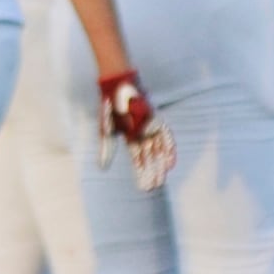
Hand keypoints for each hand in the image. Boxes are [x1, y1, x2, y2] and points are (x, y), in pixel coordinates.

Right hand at [97, 70, 175, 191]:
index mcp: (130, 137)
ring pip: (158, 148)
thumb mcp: (106, 131)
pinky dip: (168, 148)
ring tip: (163, 177)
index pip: (138, 159)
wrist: (115, 86)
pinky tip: (170, 161)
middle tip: (156, 185)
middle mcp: (142, 134)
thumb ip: (106, 149)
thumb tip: (102, 168)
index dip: (140, 172)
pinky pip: (165, 136)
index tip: (144, 187)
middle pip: (150, 156)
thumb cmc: (109, 106)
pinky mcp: (156, 118)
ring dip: (161, 163)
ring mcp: (150, 126)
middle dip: (152, 171)